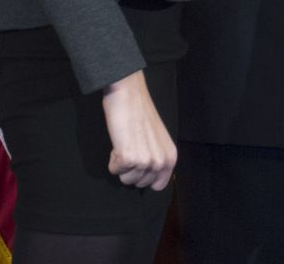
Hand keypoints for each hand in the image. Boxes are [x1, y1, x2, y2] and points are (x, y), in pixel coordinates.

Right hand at [101, 70, 176, 190]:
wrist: (129, 96)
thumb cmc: (140, 115)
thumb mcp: (157, 140)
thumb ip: (157, 158)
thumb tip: (150, 179)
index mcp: (170, 157)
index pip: (158, 185)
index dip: (145, 177)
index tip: (140, 163)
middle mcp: (161, 162)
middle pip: (139, 184)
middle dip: (130, 169)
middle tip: (131, 146)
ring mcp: (146, 161)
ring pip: (126, 180)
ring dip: (121, 164)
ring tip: (125, 143)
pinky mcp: (129, 159)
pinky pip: (114, 171)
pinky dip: (112, 160)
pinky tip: (119, 143)